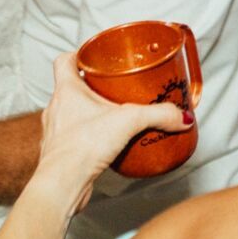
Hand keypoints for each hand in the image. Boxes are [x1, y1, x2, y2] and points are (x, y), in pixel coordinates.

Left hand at [34, 54, 189, 212]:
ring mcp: (55, 131)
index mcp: (66, 91)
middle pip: (72, 86)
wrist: (61, 184)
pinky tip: (106, 142)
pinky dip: (89, 135)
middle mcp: (56, 108)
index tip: (97, 55)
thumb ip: (158, 115)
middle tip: (116, 85)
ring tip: (114, 115)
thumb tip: (182, 116)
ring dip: (90, 111)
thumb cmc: (81, 147)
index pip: (65, 61)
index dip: (79, 54)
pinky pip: (74, 135)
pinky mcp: (60, 151)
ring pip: (72, 112)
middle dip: (94, 84)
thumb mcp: (129, 121)